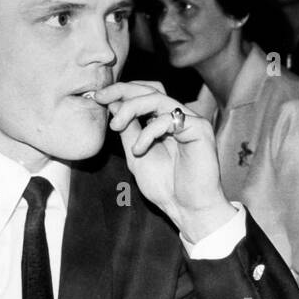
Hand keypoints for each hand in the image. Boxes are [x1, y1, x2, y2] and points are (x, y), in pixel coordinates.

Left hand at [94, 81, 232, 240]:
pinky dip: (148, 131)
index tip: (98, 97)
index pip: (143, 94)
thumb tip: (113, 104)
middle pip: (151, 89)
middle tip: (103, 98)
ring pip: (158, 98)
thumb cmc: (165, 187)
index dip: (121, 91)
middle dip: (123, 90)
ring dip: (131, 108)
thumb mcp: (135, 155)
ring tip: (116, 126)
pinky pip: (169, 118)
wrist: (187, 209)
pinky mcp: (200, 129)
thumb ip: (128, 130)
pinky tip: (139, 149)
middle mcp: (178, 118)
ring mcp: (191, 122)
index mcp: (163, 122)